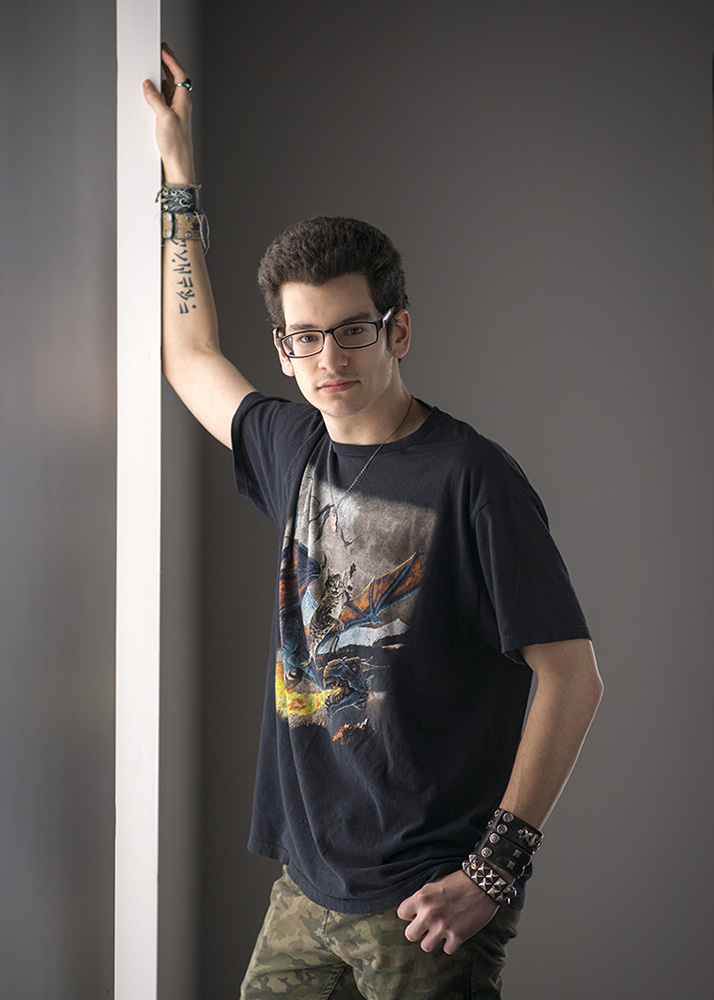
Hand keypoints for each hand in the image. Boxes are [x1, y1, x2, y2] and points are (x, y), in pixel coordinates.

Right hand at [142, 44, 195, 183]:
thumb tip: (148, 84)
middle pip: (176, 79)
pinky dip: (160, 91)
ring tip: (156, 65)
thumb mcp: (164, 118)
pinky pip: (165, 99)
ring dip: (163, 76)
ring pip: (170, 88)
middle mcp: (182, 105)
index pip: (179, 74)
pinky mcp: (170, 121)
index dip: (171, 60)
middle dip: (168, 64)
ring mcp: (177, 113)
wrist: (178, 165)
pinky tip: (155, 90)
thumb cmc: (176, 145)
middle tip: (160, 51)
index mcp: (184, 101)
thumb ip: (156, 99)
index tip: (163, 49)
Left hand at [396, 869, 499, 954]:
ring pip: (426, 946)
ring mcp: (442, 927)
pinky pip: (446, 950)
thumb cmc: (459, 882)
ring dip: (434, 940)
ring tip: (442, 931)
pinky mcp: (457, 936)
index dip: (410, 915)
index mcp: (421, 898)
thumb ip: (422, 900)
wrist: (483, 884)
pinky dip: (451, 943)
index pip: (401, 914)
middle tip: (428, 926)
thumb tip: (414, 914)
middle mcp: (429, 914)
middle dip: (419, 931)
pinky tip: (456, 932)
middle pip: (410, 935)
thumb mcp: (434, 885)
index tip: (418, 914)